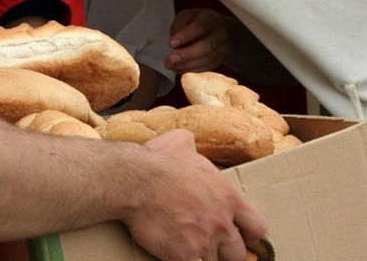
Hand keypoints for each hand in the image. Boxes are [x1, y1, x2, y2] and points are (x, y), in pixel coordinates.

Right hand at [123, 130, 266, 260]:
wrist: (134, 180)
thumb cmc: (157, 160)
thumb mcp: (180, 142)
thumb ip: (192, 146)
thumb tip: (188, 141)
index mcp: (228, 197)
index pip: (257, 227)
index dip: (247, 234)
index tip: (238, 235)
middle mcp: (221, 222)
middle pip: (237, 252)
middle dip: (223, 250)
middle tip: (208, 245)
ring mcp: (203, 242)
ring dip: (200, 256)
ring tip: (186, 247)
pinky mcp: (182, 256)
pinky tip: (174, 254)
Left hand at [164, 8, 228, 73]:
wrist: (219, 29)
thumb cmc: (196, 21)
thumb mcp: (186, 16)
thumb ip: (179, 26)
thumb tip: (174, 44)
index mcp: (210, 19)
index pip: (200, 27)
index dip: (185, 36)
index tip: (171, 44)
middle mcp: (219, 34)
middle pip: (207, 47)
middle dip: (187, 55)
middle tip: (170, 59)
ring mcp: (221, 49)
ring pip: (206, 60)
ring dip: (186, 65)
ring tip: (170, 65)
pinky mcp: (218, 60)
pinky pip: (206, 68)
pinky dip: (191, 70)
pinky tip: (178, 69)